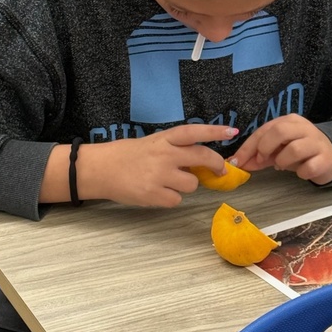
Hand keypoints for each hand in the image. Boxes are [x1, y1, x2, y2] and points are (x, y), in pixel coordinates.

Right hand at [74, 124, 236, 207]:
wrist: (100, 169)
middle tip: (220, 170)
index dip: (214, 132)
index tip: (231, 132)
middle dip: (216, 165)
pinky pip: (177, 200)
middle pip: (201, 157)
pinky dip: (170, 198)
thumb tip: (198, 163)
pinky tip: (157, 192)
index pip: (193, 132)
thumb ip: (174, 150)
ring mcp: (159, 175)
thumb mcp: (151, 144)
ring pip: (192, 184)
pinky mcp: (154, 194)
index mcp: (163, 139)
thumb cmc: (127, 155)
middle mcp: (164, 155)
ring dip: (186, 185)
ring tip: (168, 182)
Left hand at [229, 114, 331, 184]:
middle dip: (265, 148)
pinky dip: (300, 172)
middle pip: (279, 131)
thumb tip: (238, 163)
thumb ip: (260, 155)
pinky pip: (308, 167)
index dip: (248, 146)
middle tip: (263, 161)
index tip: (236, 161)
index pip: (264, 129)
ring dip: (283, 161)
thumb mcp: (279, 150)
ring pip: (294, 149)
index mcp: (290, 121)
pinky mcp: (326, 159)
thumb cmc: (301, 151)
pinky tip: (301, 172)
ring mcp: (316, 142)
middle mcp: (304, 128)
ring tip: (284, 165)